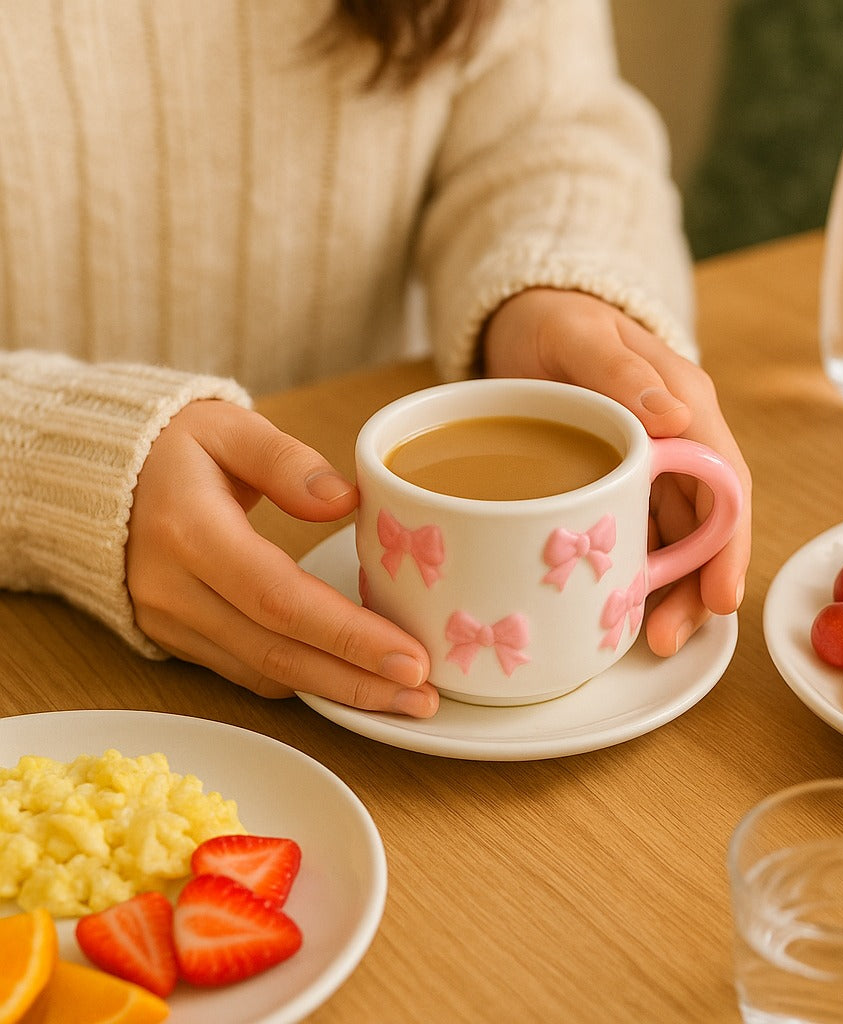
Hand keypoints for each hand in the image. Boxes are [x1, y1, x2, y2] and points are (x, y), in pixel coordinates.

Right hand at [126, 401, 438, 715]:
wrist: (92, 477)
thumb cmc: (169, 445)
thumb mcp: (226, 427)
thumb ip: (286, 459)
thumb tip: (346, 502)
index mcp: (190, 532)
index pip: (280, 598)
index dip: (348, 635)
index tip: (412, 657)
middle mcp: (175, 590)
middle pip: (278, 652)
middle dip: (357, 682)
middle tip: (425, 697)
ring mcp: (170, 621)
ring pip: (264, 673)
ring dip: (337, 692)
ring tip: (404, 699)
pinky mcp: (176, 637)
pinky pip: (246, 671)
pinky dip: (303, 681)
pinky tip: (352, 683)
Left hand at [483, 288, 751, 655]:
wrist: (525, 325)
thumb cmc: (558, 322)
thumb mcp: (583, 335)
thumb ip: (624, 373)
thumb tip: (677, 419)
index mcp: (687, 405)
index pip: (726, 483)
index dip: (728, 544)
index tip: (721, 596)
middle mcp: (680, 442)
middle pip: (706, 524)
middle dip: (697, 586)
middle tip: (669, 640)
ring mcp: (651, 467)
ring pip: (676, 539)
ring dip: (670, 591)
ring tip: (649, 641)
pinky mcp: (618, 484)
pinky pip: (639, 534)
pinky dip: (637, 573)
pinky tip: (621, 610)